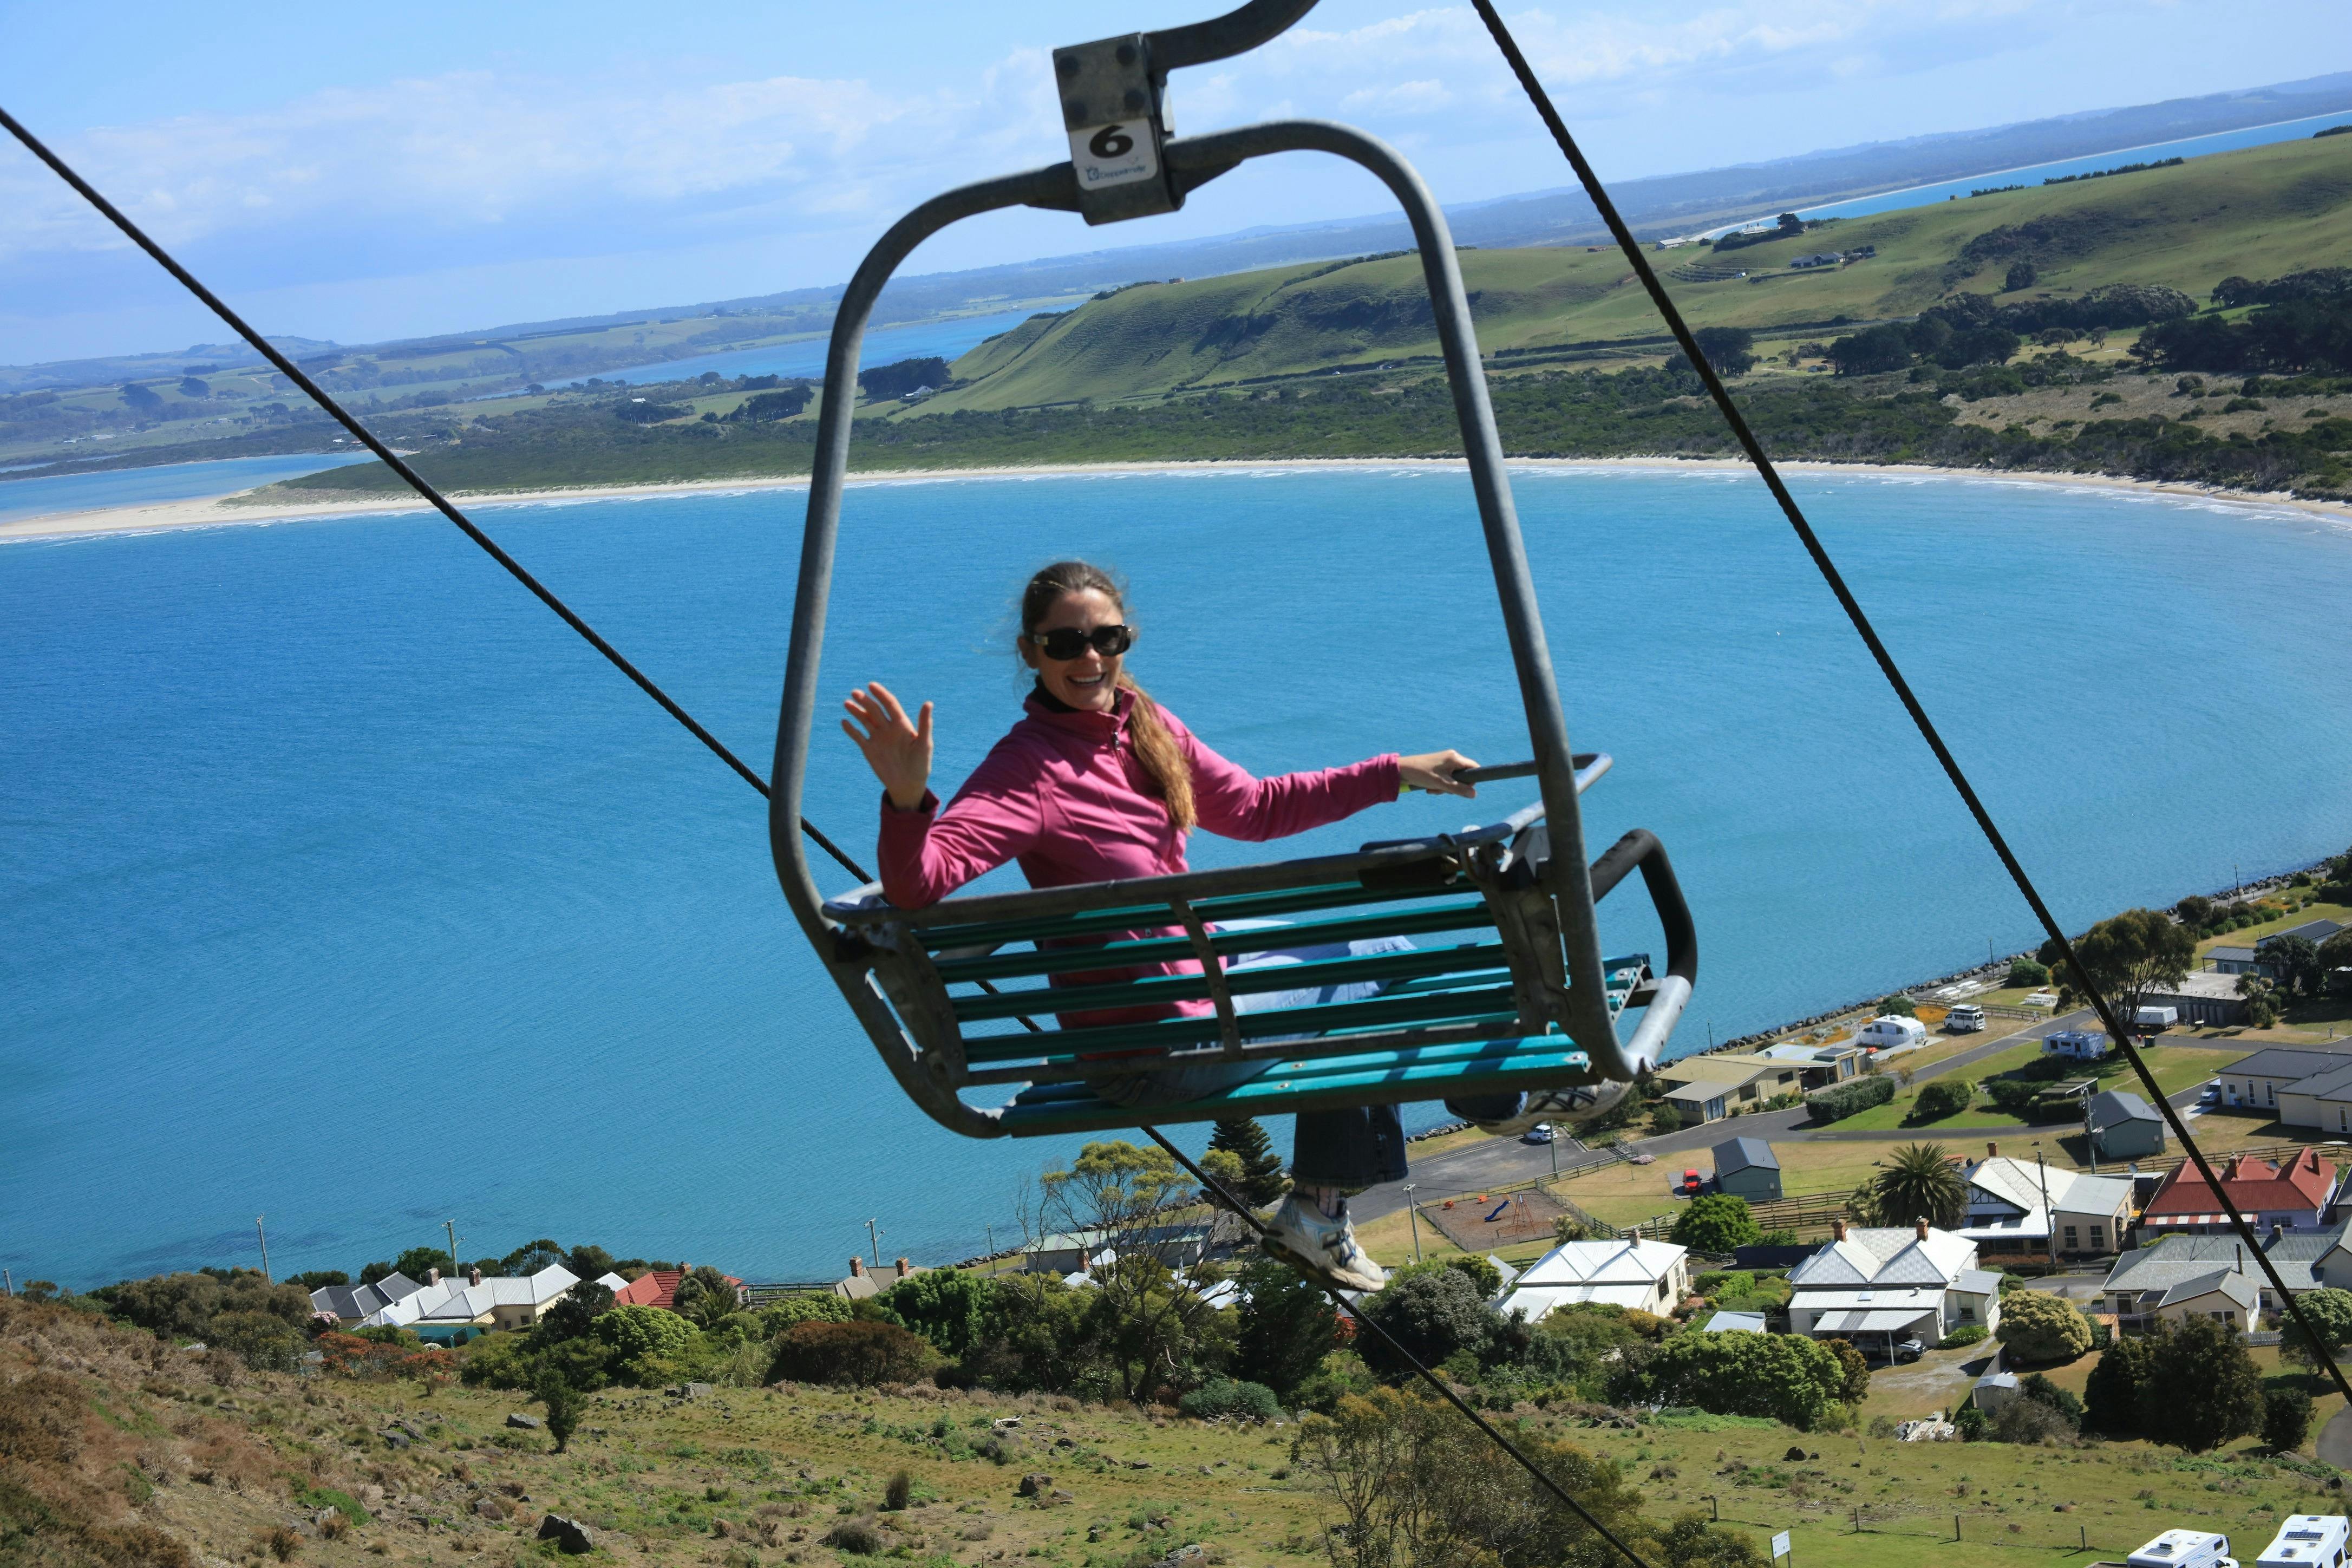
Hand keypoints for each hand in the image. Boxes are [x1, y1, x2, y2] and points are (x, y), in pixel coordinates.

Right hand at [842, 682, 932, 810]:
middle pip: (875, 710)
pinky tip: (844, 722)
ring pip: (864, 720)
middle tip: (855, 692)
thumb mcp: (924, 743)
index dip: (881, 694)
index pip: (890, 704)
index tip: (871, 685)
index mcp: (902, 725)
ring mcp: (878, 738)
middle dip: (865, 700)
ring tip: (847, 703)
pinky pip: (858, 736)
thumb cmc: (920, 765)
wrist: (908, 785)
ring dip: (856, 711)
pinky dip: (851, 730)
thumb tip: (928, 703)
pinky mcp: (869, 749)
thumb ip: (924, 723)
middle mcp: (888, 729)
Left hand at [1399, 749, 1477, 797]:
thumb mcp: (1441, 784)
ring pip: (1453, 779)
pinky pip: (1445, 778)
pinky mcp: (1437, 767)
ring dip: (1444, 788)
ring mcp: (1444, 762)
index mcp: (1455, 758)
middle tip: (1442, 789)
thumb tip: (1474, 794)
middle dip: (1454, 787)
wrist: (1401, 770)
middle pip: (1463, 775)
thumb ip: (1459, 789)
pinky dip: (1439, 785)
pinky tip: (1429, 788)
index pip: (1474, 767)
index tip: (1463, 789)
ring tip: (1433, 789)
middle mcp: (1451, 757)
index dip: (1472, 780)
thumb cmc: (1421, 774)